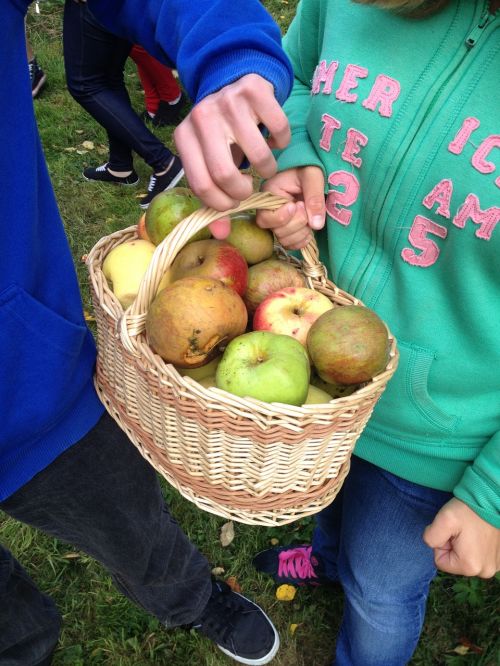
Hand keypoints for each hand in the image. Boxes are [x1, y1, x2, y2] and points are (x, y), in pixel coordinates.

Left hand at [174, 73, 289, 231]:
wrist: (234, 82)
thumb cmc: (221, 135)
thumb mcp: (209, 163)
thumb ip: (213, 197)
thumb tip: (222, 234)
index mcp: (184, 137)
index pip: (200, 185)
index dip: (221, 203)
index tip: (233, 202)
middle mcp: (202, 116)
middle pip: (224, 174)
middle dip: (242, 191)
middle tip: (249, 189)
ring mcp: (228, 100)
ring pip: (257, 155)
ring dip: (268, 169)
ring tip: (264, 166)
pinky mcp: (254, 89)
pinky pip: (278, 130)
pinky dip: (281, 142)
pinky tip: (274, 140)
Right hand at [255, 166, 325, 249]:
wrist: (312, 169)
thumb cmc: (310, 167)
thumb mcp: (313, 176)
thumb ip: (314, 197)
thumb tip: (316, 224)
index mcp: (269, 193)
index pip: (266, 218)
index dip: (283, 217)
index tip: (298, 204)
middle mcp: (269, 209)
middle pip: (276, 231)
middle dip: (296, 224)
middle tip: (306, 209)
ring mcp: (278, 221)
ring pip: (284, 239)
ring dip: (301, 233)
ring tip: (310, 218)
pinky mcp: (287, 228)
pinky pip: (290, 244)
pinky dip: (302, 241)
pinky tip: (310, 230)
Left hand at [423, 498, 499, 577]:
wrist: (491, 500)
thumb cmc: (468, 510)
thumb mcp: (443, 520)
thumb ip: (430, 537)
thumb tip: (431, 545)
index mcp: (469, 567)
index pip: (440, 562)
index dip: (441, 544)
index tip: (451, 532)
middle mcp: (484, 571)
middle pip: (455, 562)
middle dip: (453, 546)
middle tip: (461, 530)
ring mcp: (494, 566)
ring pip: (467, 559)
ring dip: (465, 547)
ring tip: (471, 531)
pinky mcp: (499, 559)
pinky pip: (479, 557)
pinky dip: (477, 547)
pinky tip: (479, 534)